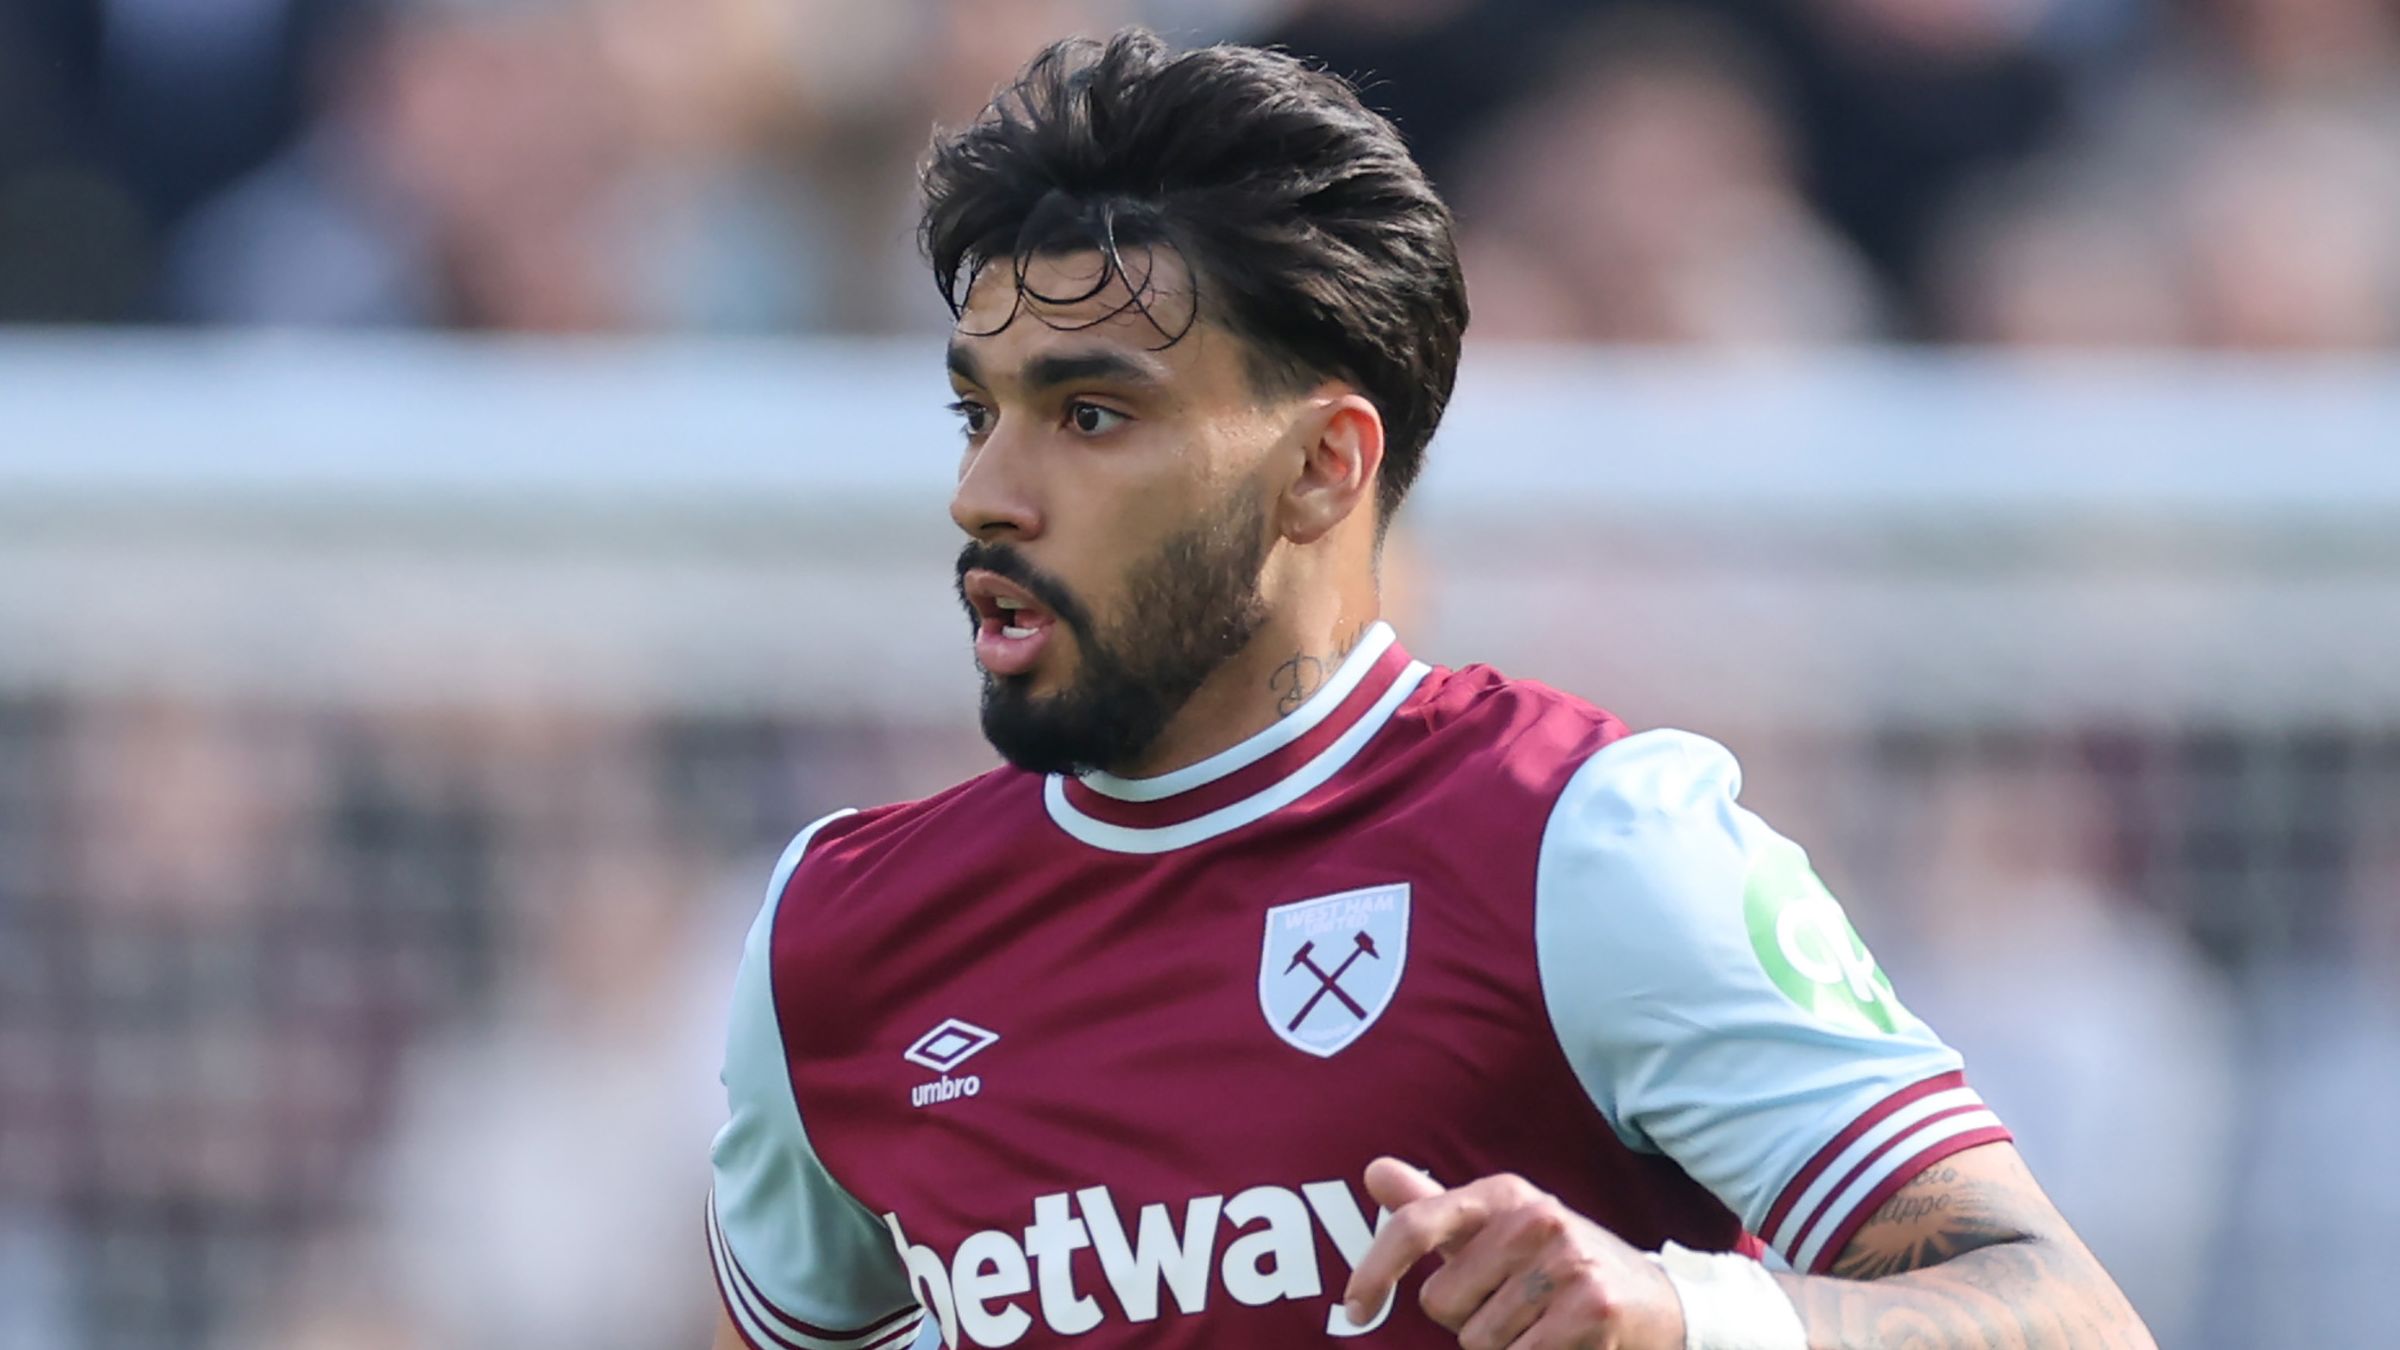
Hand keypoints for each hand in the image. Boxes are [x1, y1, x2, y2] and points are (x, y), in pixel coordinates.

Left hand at [1342, 1158, 1688, 1349]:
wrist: (1656, 1302)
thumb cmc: (1558, 1265)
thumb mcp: (1499, 1228)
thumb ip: (1434, 1208)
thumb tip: (1373, 1170)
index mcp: (1505, 1194)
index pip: (1418, 1224)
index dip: (1376, 1270)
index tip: (1354, 1309)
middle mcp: (1535, 1217)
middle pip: (1442, 1302)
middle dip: (1468, 1319)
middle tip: (1515, 1307)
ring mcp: (1567, 1260)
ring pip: (1478, 1341)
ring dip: (1502, 1348)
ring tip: (1541, 1325)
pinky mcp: (1592, 1307)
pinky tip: (1561, 1343)